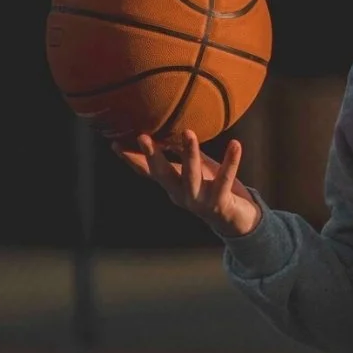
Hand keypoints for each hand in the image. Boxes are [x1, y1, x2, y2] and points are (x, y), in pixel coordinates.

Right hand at [112, 130, 261, 236]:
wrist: (237, 221)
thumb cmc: (214, 188)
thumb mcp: (194, 170)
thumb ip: (180, 156)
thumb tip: (168, 130)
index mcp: (172, 186)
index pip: (148, 172)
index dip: (132, 160)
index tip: (115, 144)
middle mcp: (181, 195)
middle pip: (163, 175)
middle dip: (152, 156)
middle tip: (142, 137)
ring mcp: (200, 201)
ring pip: (191, 177)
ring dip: (189, 155)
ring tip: (188, 133)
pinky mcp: (221, 203)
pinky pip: (225, 180)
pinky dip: (230, 162)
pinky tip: (235, 144)